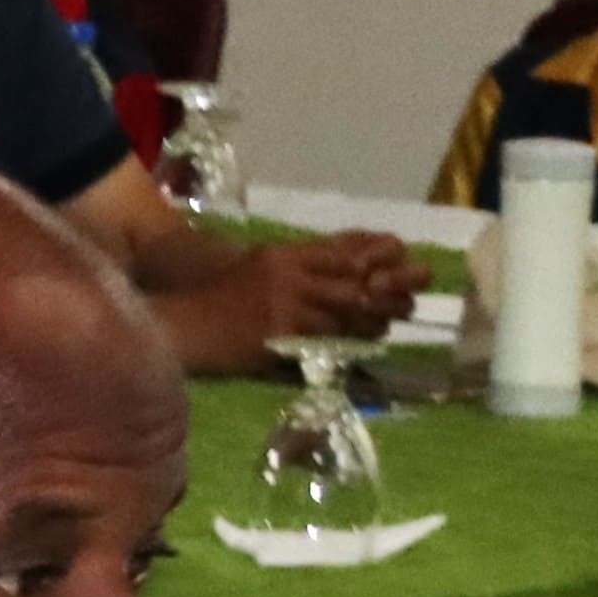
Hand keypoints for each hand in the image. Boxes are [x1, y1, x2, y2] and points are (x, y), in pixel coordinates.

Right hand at [165, 229, 410, 365]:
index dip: (379, 253)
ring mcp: (285, 305)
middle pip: (353, 279)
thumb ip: (300, 265)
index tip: (404, 256)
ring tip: (390, 323)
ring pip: (346, 311)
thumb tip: (349, 265)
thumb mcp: (260, 268)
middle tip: (413, 298)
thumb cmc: (218, 299)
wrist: (184, 326)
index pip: (342, 251)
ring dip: (375, 318)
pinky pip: (327, 340)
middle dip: (390, 288)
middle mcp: (288, 275)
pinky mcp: (281, 335)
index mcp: (284, 255)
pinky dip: (352, 342)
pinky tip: (366, 345)